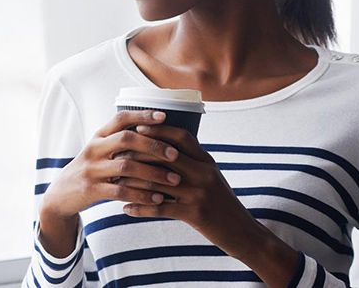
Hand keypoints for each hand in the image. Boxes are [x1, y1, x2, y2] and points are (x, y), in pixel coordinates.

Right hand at [40, 109, 185, 220]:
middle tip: (175, 154)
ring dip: (154, 174)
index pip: (121, 119)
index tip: (164, 117)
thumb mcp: (99, 151)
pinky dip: (142, 196)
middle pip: (126, 139)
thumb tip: (155, 132)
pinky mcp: (92, 190)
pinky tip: (158, 199)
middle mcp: (94, 149)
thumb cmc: (91, 170)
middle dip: (153, 145)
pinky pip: (121, 192)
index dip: (142, 115)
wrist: (61, 194)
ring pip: (127, 167)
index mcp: (98, 136)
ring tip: (175, 180)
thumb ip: (120, 142)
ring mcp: (92, 169)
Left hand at [118, 122, 265, 258]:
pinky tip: (126, 209)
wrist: (243, 232)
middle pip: (166, 155)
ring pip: (158, 182)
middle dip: (139, 153)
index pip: (182, 137)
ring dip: (133, 182)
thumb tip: (167, 146)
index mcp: (207, 161)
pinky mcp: (195, 213)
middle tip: (118, 154)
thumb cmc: (222, 202)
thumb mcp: (211, 176)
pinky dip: (141, 208)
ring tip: (115, 181)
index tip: (137, 126)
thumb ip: (192, 161)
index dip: (159, 130)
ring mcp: (199, 193)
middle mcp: (204, 173)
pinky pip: (161, 208)